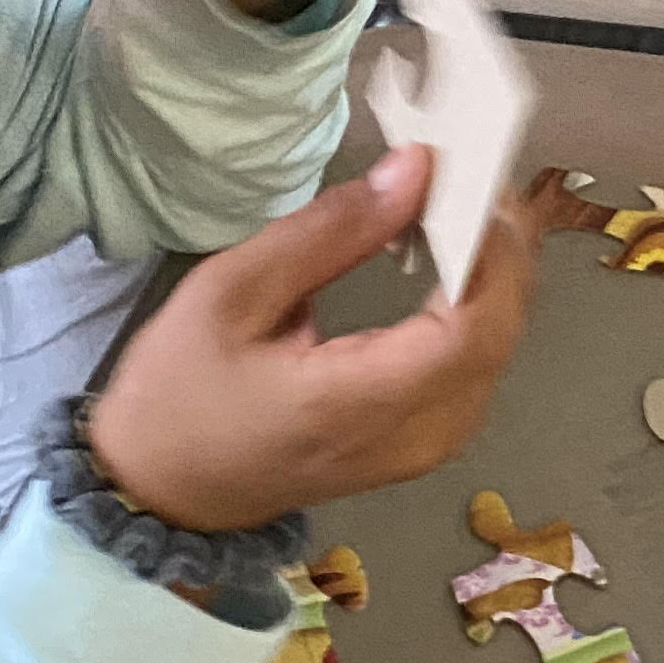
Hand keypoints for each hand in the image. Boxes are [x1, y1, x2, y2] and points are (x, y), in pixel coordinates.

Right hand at [88, 147, 534, 536]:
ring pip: (498, 349)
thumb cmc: (180, 391)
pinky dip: (476, 307)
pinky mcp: (425, 446)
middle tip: (467, 177)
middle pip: (500, 334)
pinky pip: (477, 367)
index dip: (490, 250)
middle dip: (500, 249)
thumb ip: (329, 232)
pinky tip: (447, 261)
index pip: (470, 327)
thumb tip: (413, 171)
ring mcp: (426, 449)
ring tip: (455, 207)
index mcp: (358, 404)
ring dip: (493, 274)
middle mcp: (412, 436)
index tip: (472, 180)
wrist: (163, 490)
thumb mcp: (230, 292)